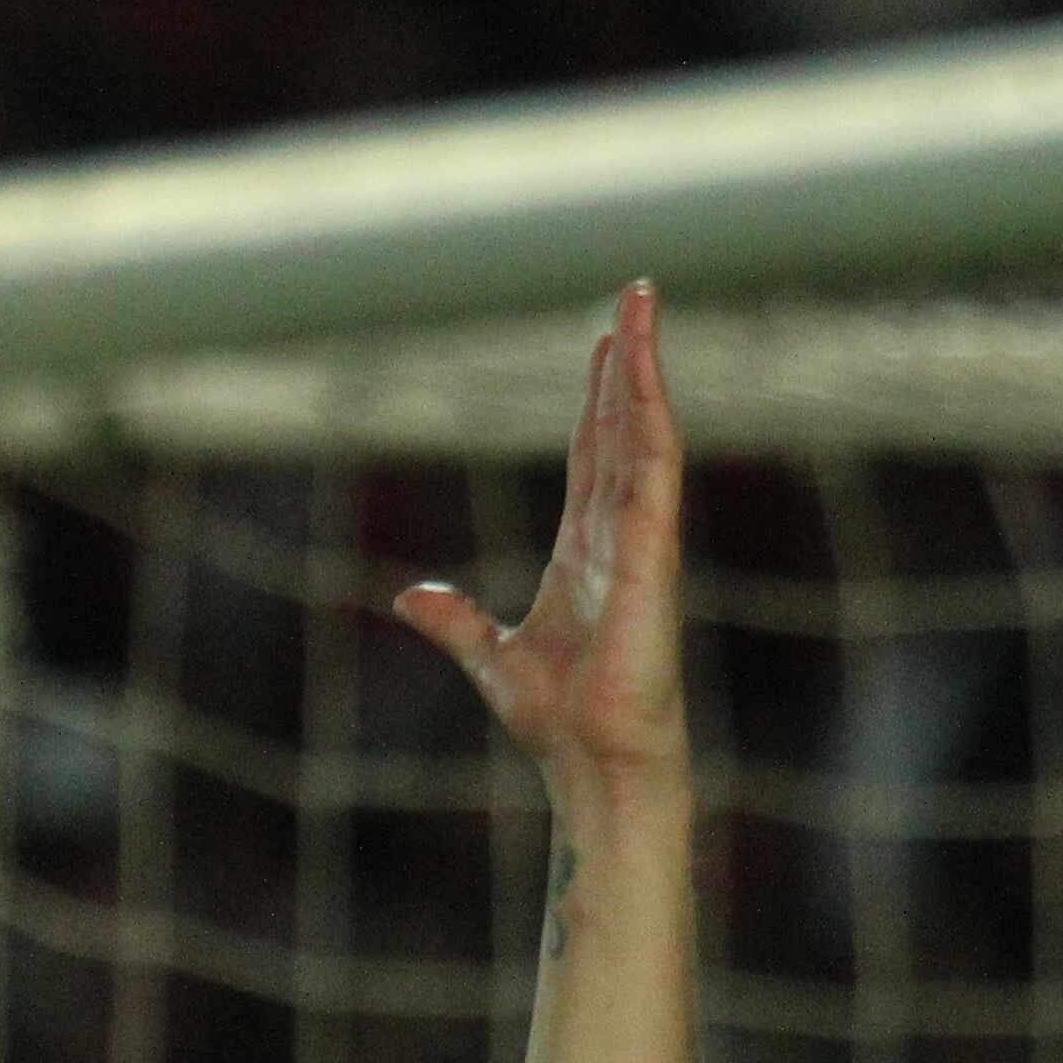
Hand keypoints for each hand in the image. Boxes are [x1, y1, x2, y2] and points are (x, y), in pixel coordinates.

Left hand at [395, 279, 684, 795]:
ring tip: (641, 307)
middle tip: (633, 297)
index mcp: (584, 556)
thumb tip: (408, 597)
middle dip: (627, 365)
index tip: (602, 349)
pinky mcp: (651, 558)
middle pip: (622, 431)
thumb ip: (455, 623)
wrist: (594, 764)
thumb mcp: (490, 661)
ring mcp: (640, 543)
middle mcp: (616, 538)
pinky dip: (650, 419)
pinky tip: (644, 373)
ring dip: (643, 370)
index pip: (592, 460)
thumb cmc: (558, 723)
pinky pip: (653, 471)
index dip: (597, 404)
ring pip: (644, 436)